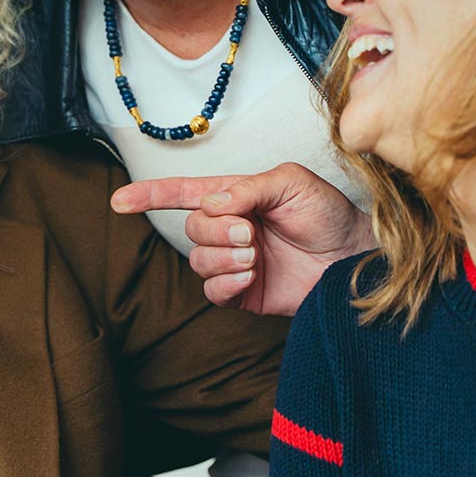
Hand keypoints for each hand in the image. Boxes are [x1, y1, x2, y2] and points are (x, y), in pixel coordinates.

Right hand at [111, 162, 373, 316]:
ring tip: (255, 256)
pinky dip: (225, 283)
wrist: (356, 258)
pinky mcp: (244, 293)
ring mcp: (235, 263)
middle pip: (191, 229)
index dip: (149, 196)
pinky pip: (212, 291)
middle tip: (251, 234)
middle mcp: (230, 230)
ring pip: (198, 261)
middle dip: (215, 231)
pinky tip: (250, 276)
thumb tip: (212, 204)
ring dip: (223, 257)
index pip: (183, 194)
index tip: (119, 201)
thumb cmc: (330, 214)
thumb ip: (249, 188)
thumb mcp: (292, 183)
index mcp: (235, 198)